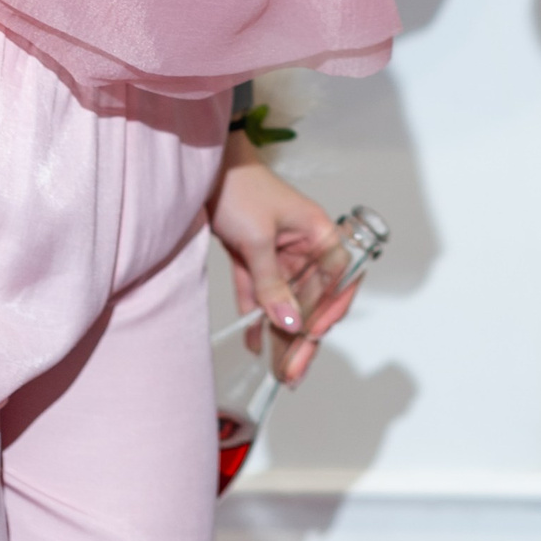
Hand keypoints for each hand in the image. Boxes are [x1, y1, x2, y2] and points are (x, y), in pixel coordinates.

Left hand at [207, 134, 363, 388]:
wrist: (203, 167)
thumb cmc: (240, 188)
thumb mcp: (257, 239)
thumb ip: (272, 284)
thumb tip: (290, 322)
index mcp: (318, 233)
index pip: (336, 280)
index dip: (330, 310)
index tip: (314, 336)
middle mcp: (304, 247)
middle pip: (311, 298)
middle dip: (304, 336)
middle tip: (293, 372)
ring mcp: (279, 254)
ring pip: (286, 302)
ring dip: (282, 334)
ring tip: (279, 370)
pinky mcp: (254, 258)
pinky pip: (261, 294)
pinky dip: (258, 318)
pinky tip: (256, 343)